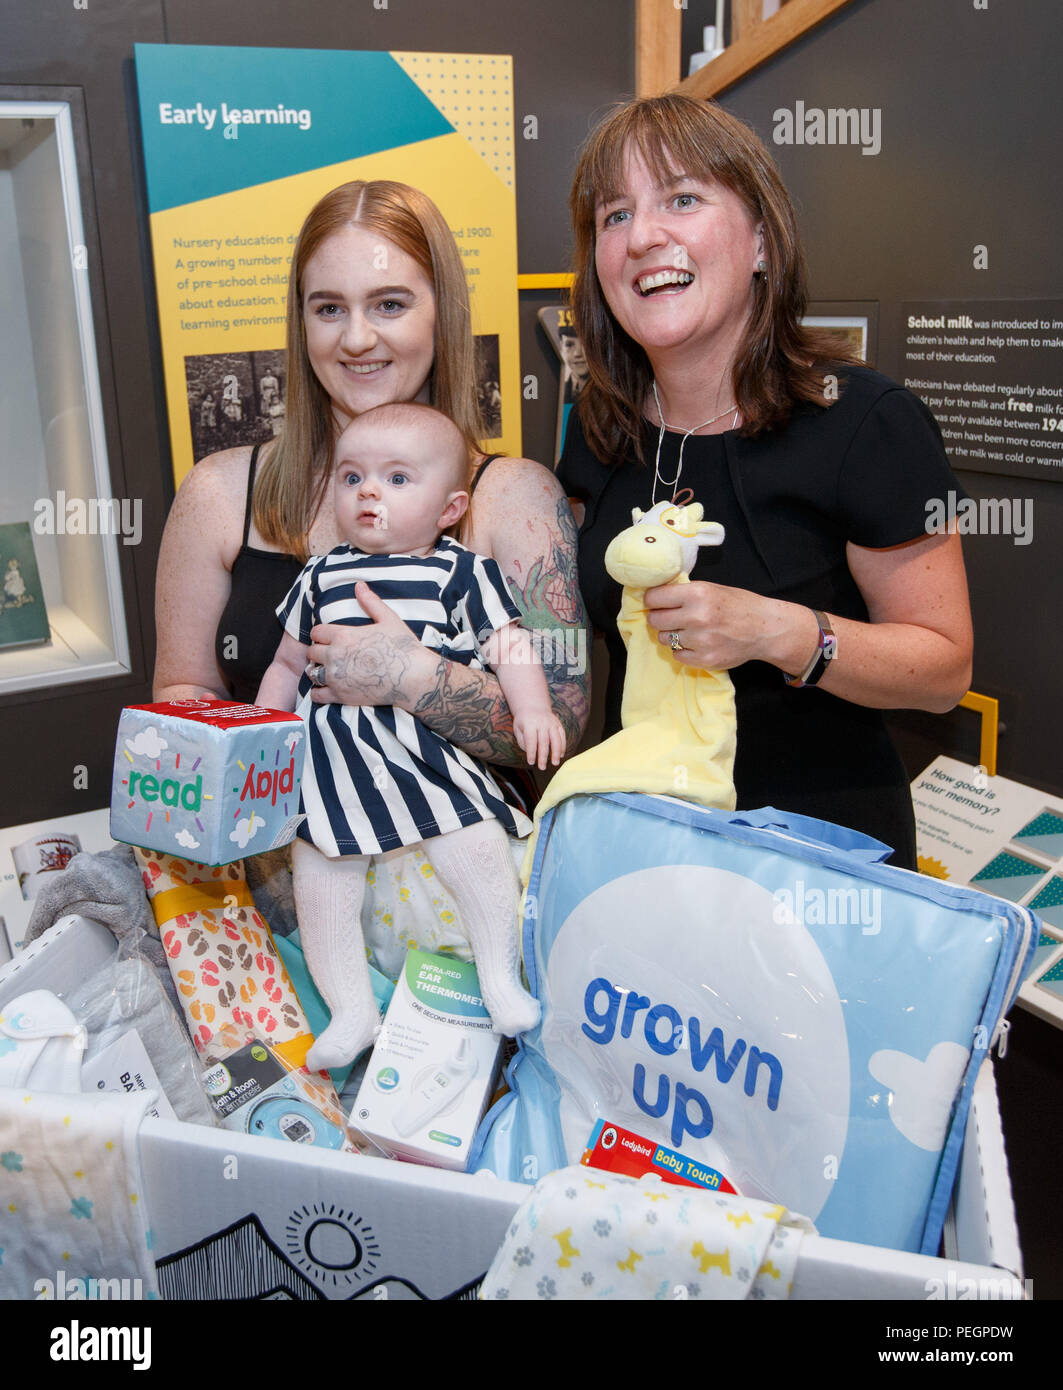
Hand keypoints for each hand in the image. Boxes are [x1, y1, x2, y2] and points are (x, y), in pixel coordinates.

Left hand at [305, 581, 433, 706]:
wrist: (413, 678)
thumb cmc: (403, 647)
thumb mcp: (388, 619)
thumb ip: (370, 602)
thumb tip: (359, 585)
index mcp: (343, 635)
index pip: (317, 632)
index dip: (321, 635)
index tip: (329, 639)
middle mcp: (335, 656)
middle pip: (311, 652)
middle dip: (318, 652)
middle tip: (329, 655)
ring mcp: (336, 677)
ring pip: (312, 673)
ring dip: (317, 670)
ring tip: (327, 671)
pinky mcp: (341, 696)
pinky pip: (317, 695)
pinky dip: (319, 692)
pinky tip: (327, 689)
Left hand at [512, 710, 565, 770]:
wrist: (533, 706)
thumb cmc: (523, 721)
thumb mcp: (518, 729)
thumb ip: (523, 741)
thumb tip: (531, 752)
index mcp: (529, 723)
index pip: (531, 740)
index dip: (531, 752)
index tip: (531, 762)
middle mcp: (542, 723)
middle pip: (544, 741)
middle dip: (543, 756)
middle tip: (542, 767)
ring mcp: (551, 722)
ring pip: (556, 738)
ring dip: (556, 752)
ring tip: (555, 763)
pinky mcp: (558, 724)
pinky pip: (562, 735)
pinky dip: (562, 746)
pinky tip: (561, 755)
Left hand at [644, 579, 796, 671]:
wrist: (765, 628)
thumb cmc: (738, 605)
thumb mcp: (712, 589)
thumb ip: (685, 593)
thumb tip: (653, 597)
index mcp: (697, 594)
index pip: (654, 598)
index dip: (652, 600)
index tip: (656, 602)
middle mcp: (697, 617)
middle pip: (655, 620)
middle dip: (660, 618)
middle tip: (670, 617)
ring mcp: (701, 640)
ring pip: (664, 639)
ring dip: (671, 635)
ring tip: (688, 630)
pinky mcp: (705, 659)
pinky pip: (677, 655)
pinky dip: (683, 650)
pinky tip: (696, 643)